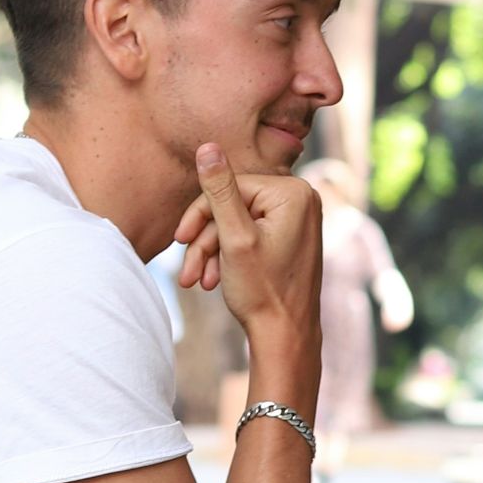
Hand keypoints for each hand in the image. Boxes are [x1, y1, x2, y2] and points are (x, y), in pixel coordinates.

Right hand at [172, 144, 321, 342]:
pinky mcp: (291, 236)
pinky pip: (250, 235)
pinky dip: (229, 256)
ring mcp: (298, 219)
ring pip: (238, 223)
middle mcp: (303, 200)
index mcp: (294, 193)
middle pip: (233, 205)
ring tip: (197, 282)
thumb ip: (219, 191)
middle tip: (187, 273)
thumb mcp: (233, 238)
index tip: (179, 240)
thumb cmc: (262, 291)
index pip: (230, 186)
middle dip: (206, 240)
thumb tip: (207, 146)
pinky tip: (215, 280)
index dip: (201, 214)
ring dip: (212, 252)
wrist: (285, 336)